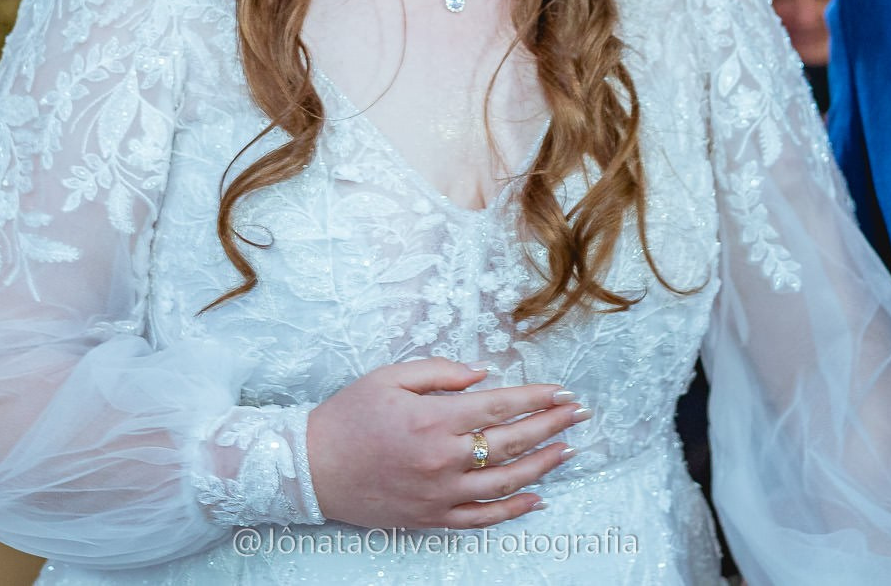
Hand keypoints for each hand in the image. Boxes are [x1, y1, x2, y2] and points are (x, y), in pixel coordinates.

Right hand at [306, 360, 588, 529]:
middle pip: (511, 442)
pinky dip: (514, 509)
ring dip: (542, 465)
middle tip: (579, 415)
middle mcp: (442, 459)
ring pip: (505, 482)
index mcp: (434, 419)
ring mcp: (439, 493)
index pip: (500, 406)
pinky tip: (538, 497)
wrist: (311, 467)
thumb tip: (484, 374)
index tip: (562, 392)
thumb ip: (440, 372)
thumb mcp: (389, 377)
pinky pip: (482, 518)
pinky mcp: (431, 517)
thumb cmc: (348, 416)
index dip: (536, 398)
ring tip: (567, 450)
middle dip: (551, 425)